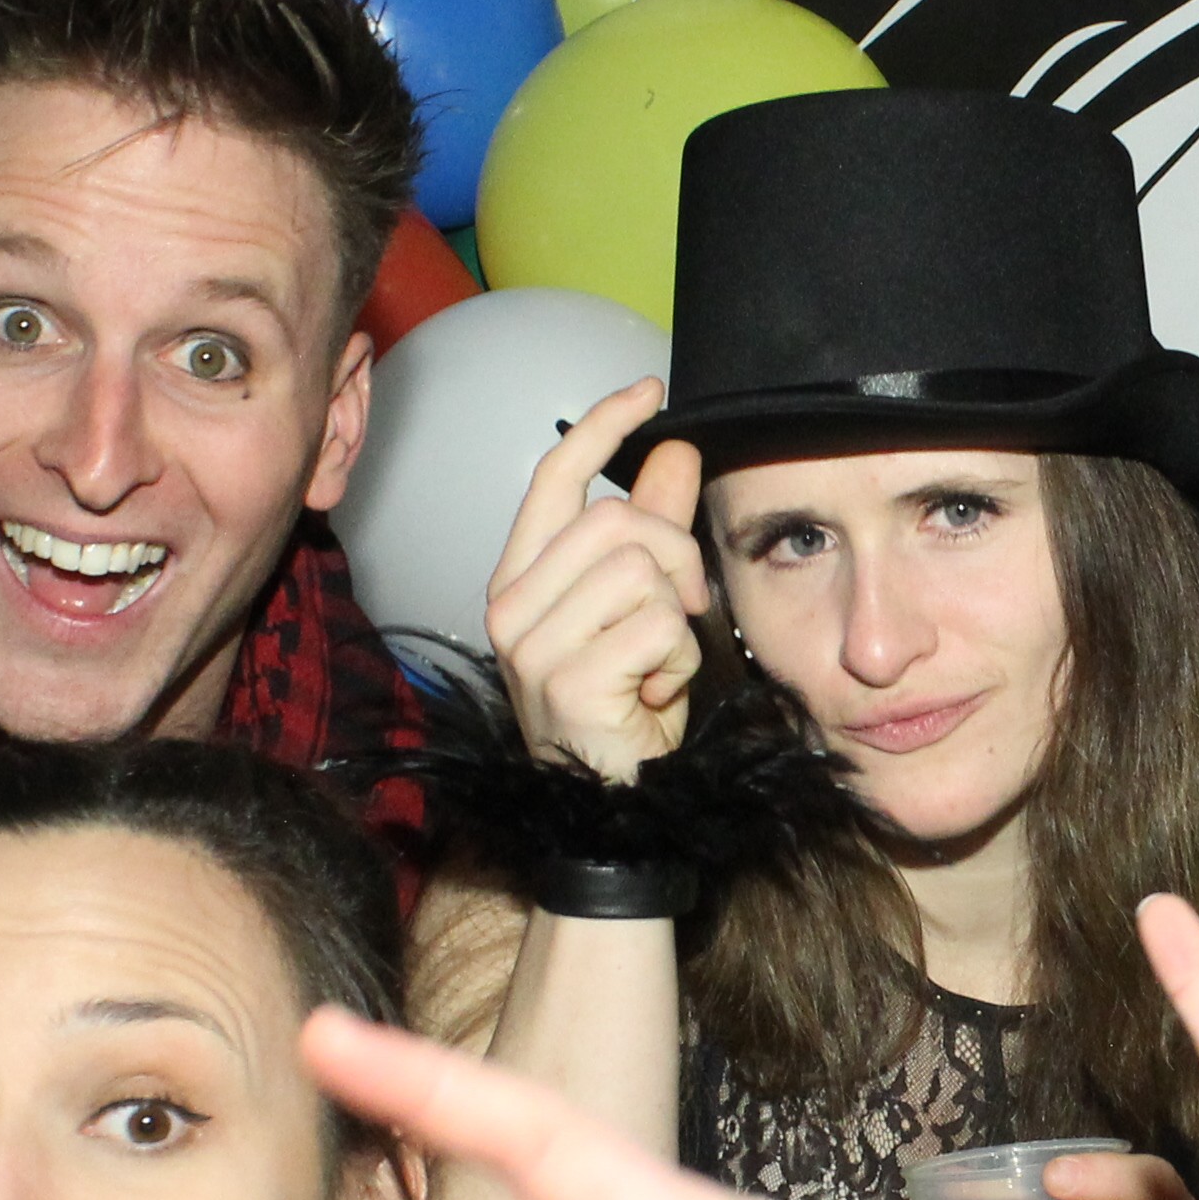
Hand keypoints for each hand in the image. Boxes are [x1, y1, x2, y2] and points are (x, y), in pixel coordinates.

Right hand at [481, 381, 713, 781]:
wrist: (613, 809)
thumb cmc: (625, 711)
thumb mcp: (641, 609)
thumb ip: (654, 529)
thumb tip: (675, 449)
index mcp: (521, 579)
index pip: (556, 477)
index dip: (603, 426)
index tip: (648, 390)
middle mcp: (513, 607)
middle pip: (617, 520)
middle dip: (676, 555)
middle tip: (686, 606)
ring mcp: (533, 646)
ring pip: (642, 571)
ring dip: (678, 619)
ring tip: (660, 665)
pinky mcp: (568, 681)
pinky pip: (659, 627)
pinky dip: (680, 661)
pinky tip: (657, 696)